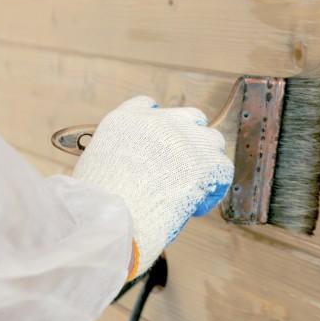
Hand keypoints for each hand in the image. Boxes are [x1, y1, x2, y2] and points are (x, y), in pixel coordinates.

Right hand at [73, 96, 233, 276]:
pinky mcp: (206, 163)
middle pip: (189, 118)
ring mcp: (186, 139)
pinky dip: (213, 187)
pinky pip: (222, 169)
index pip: (148, 106)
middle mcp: (160, 121)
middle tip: (182, 166)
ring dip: (206, 158)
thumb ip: (118, 154)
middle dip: (189, 138)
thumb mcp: (96, 163)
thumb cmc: (99, 199)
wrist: (114, 214)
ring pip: (211, 139)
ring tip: (195, 184)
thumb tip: (132, 168)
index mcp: (128, 119)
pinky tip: (198, 204)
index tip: (157, 144)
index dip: (157, 127)